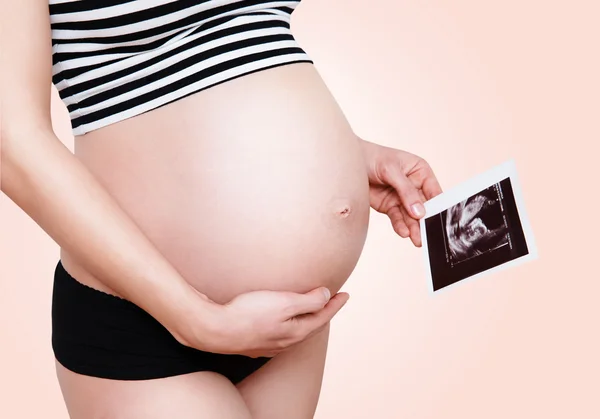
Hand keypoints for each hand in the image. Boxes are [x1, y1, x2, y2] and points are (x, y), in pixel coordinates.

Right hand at [177, 286, 348, 357]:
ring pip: (297, 332)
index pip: (323, 316)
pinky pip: (282, 335)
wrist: (215, 330)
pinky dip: (292, 326)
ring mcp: (271, 346)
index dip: (335, 304)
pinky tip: (285, 323)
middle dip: (325, 313)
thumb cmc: (248, 313)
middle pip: (312, 326)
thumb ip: (308, 301)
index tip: (346, 294)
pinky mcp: (257, 344)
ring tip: (313, 310)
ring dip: (309, 320)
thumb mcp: (283, 303)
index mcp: (296, 332)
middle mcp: (286, 342)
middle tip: (334, 301)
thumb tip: (326, 296)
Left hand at [359, 138, 442, 246]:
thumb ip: (406, 191)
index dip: (438, 205)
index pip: (433, 191)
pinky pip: (397, 218)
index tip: (439, 220)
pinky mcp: (389, 206)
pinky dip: (401, 226)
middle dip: (426, 221)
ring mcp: (402, 197)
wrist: (349, 164)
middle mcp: (414, 185)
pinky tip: (404, 233)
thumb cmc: (372, 157)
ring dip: (414, 228)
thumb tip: (419, 212)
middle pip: (423, 206)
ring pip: (411, 216)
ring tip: (418, 240)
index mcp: (420, 171)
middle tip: (428, 235)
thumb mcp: (391, 170)